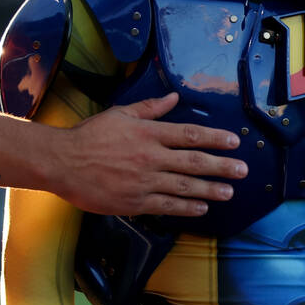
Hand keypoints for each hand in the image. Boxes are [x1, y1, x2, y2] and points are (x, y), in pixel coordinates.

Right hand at [47, 92, 247, 215]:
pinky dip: (186, 207)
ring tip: (229, 192)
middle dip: (222, 166)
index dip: (215, 138)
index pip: (190, 135)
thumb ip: (149, 108)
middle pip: (194, 162)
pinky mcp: (134, 201)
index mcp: (148, 132)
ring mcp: (144, 181)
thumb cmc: (89, 135)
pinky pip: (167, 205)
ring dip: (210, 189)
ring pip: (184, 186)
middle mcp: (151, 157)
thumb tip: (174, 97)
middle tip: (243, 170)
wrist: (62, 162)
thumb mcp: (120, 114)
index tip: (234, 142)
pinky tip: (202, 207)